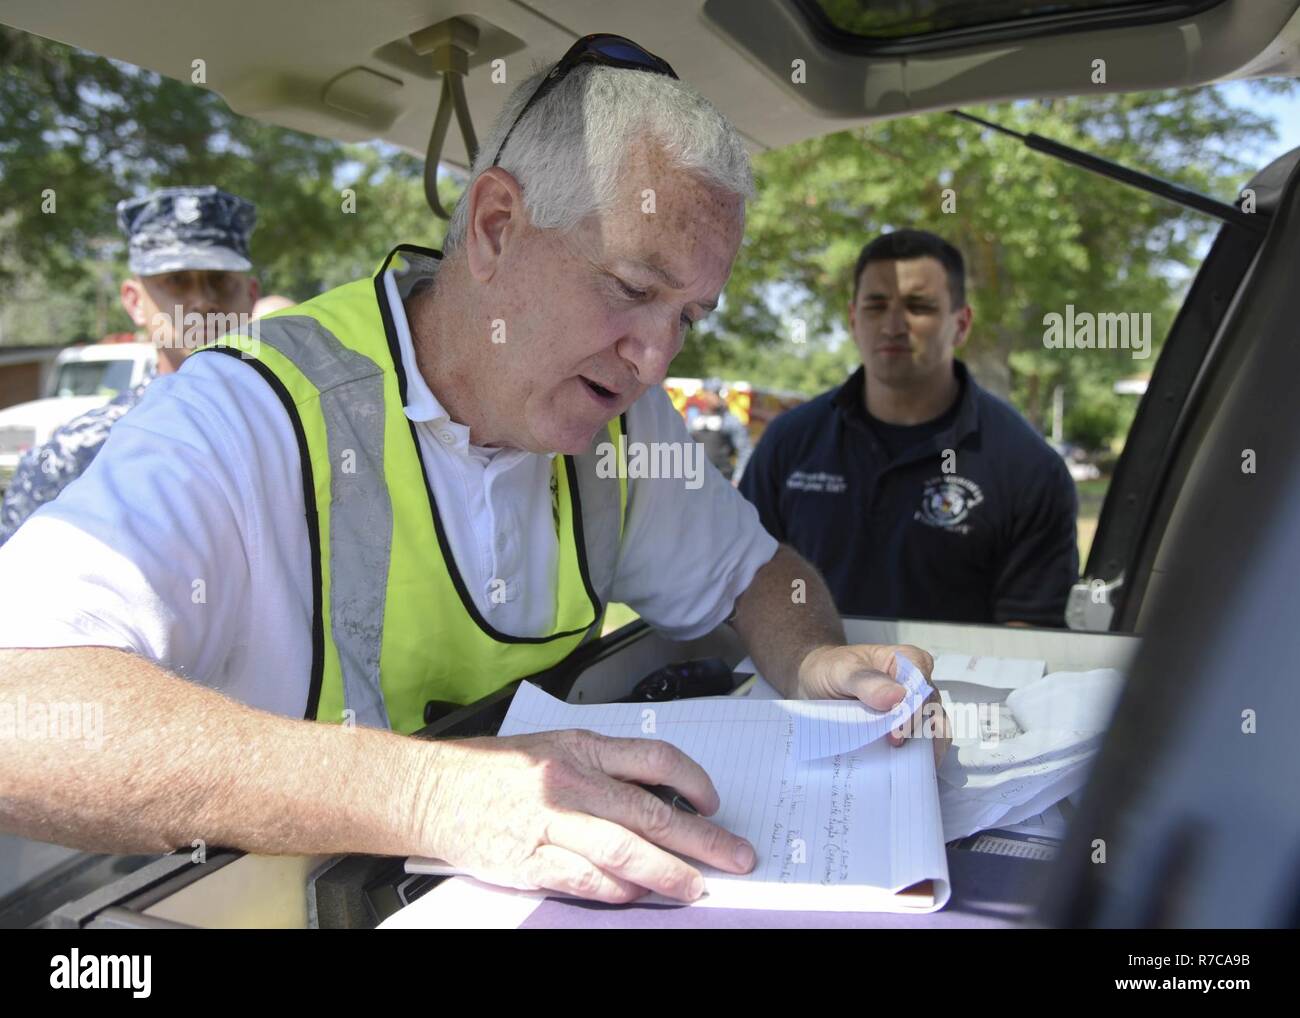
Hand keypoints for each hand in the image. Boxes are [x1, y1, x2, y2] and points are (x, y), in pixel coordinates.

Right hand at [417, 730, 756, 903]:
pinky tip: (640, 896)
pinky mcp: (531, 860)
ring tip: (698, 887)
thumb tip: (659, 796)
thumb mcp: (554, 747)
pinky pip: (587, 880)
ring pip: (625, 852)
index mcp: (581, 748)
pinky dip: (618, 892)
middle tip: (737, 856)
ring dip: (669, 874)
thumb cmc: (493, 769)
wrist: (432, 790)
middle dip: (703, 839)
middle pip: (652, 812)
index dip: (694, 781)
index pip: (655, 759)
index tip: (715, 802)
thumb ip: (603, 767)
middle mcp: (571, 783)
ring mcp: (551, 823)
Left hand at [796, 643, 950, 764]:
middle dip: (920, 738)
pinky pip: (920, 747)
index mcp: (911, 661)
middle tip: (897, 757)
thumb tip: (898, 697)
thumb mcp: (842, 671)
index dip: (914, 714)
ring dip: (919, 753)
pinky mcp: (908, 730)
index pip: (923, 688)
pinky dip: (912, 760)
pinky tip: (898, 771)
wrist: (818, 682)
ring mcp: (916, 710)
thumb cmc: (832, 669)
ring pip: (933, 734)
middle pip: (933, 714)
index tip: (896, 736)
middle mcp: (920, 685)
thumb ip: (867, 681)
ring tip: (900, 771)